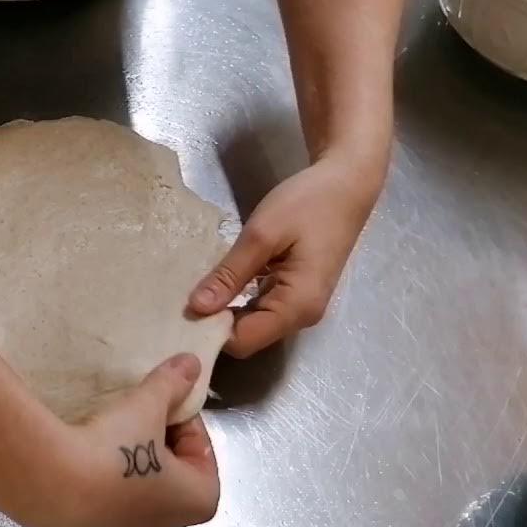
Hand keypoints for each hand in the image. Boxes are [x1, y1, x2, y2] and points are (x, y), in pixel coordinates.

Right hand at [0, 354, 219, 526]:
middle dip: (161, 444)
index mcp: (198, 501)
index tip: (162, 403)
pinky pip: (112, 499)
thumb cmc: (115, 448)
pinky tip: (88, 455)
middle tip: (139, 416)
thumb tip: (192, 363)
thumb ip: (171, 385)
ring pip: (143, 488)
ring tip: (112, 433)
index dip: (184, 422)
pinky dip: (108, 478)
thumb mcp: (146, 406)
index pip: (204, 453)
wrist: (51, 483)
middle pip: (176, 474)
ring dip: (134, 461)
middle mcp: (171, 525)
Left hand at [188, 158, 379, 357]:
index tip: (182, 310)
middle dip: (214, 323)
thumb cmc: (307, 204)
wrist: (346, 184)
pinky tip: (219, 282)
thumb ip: (229, 274)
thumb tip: (196, 308)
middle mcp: (301, 316)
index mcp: (297, 307)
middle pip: (248, 336)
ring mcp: (301, 306)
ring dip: (225, 311)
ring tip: (194, 290)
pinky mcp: (296, 293)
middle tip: (180, 299)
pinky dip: (238, 300)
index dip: (211, 331)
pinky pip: (261, 307)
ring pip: (252, 323)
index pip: (243, 341)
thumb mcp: (261, 235)